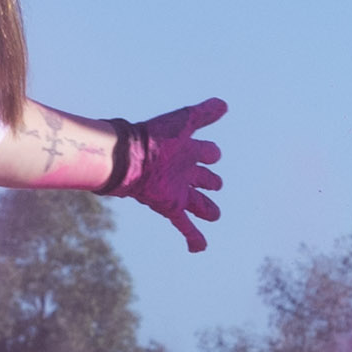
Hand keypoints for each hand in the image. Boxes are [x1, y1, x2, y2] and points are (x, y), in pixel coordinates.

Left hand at [120, 98, 225, 251]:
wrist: (127, 158)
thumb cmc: (154, 138)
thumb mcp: (183, 122)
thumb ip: (204, 114)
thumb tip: (224, 104)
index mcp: (188, 150)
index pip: (208, 152)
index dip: (211, 153)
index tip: (212, 153)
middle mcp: (184, 170)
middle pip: (204, 178)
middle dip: (211, 181)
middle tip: (215, 183)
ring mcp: (178, 190)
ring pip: (199, 202)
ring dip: (207, 208)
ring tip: (214, 214)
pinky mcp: (171, 206)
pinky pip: (184, 225)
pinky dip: (193, 238)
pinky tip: (199, 248)